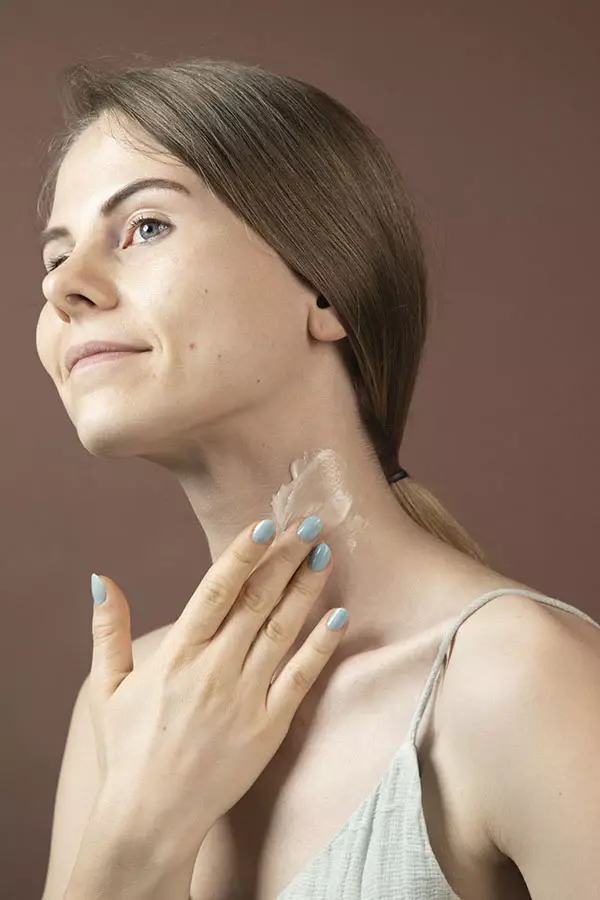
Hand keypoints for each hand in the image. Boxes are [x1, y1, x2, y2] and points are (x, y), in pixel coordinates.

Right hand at [87, 515, 346, 869]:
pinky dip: (320, 646)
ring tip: (324, 556)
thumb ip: (109, 630)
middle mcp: (214, 669)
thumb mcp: (108, 687)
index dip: (242, 554)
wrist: (151, 818)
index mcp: (178, 654)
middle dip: (285, 558)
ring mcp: (245, 697)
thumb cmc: (129, 750)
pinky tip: (338, 617)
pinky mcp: (269, 726)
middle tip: (310, 524)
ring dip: (306, 590)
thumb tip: (101, 579)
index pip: (215, 591)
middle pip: (257, 601)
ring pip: (282, 631)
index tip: (265, 523)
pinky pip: (299, 678)